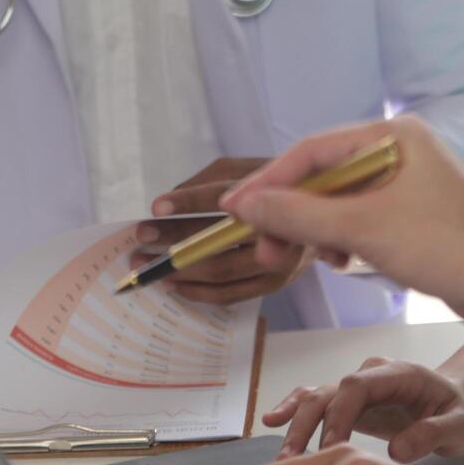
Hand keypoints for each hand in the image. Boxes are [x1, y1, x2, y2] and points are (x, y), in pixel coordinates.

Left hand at [132, 157, 313, 303]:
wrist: (323, 213)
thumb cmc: (273, 186)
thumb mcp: (245, 168)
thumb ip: (209, 179)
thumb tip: (169, 205)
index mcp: (275, 189)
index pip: (225, 195)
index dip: (189, 201)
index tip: (156, 207)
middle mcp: (282, 228)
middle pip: (219, 240)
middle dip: (174, 240)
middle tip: (141, 240)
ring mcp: (280, 261)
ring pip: (222, 273)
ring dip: (178, 271)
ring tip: (147, 266)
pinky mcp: (275, 284)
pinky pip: (230, 296)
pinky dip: (197, 292)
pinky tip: (173, 285)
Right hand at [219, 116, 463, 320]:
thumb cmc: (451, 249)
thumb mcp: (364, 230)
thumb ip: (300, 216)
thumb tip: (247, 206)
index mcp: (391, 137)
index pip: (311, 152)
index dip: (267, 182)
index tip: (234, 210)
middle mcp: (397, 153)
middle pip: (320, 179)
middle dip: (289, 216)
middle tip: (266, 250)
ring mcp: (404, 187)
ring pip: (335, 206)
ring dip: (312, 234)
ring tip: (300, 262)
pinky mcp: (410, 219)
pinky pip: (357, 225)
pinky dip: (340, 244)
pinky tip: (342, 264)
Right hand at [265, 357, 463, 461]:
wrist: (456, 403)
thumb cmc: (458, 413)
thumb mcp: (461, 427)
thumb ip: (435, 434)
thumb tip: (398, 448)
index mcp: (399, 375)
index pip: (357, 386)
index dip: (339, 416)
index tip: (331, 449)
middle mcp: (371, 375)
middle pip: (328, 393)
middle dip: (307, 426)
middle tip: (294, 460)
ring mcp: (357, 388)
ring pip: (315, 399)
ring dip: (296, 427)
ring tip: (282, 458)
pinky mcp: (348, 403)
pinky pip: (315, 402)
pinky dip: (292, 411)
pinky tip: (271, 423)